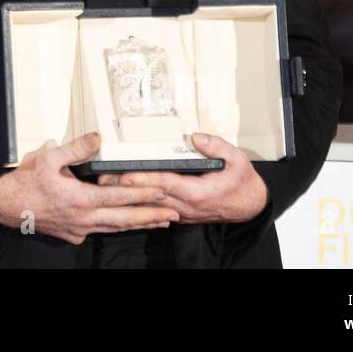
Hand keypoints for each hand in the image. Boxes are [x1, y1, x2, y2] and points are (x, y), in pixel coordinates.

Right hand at [0, 133, 179, 244]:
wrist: (7, 206)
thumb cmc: (26, 182)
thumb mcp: (49, 158)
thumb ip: (76, 148)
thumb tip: (97, 138)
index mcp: (82, 197)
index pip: (121, 195)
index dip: (144, 192)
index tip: (163, 190)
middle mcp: (84, 217)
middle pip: (126, 218)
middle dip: (152, 216)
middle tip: (174, 214)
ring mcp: (80, 228)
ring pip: (116, 228)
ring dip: (139, 224)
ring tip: (159, 222)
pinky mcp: (74, 235)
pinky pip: (100, 231)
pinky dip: (117, 227)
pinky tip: (125, 224)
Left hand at [96, 133, 268, 226]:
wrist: (250, 205)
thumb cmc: (241, 182)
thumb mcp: (236, 159)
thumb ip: (215, 146)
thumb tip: (195, 137)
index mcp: (197, 192)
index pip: (165, 184)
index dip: (143, 180)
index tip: (124, 175)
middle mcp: (186, 205)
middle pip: (150, 196)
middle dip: (125, 188)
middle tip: (102, 179)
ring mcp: (182, 212)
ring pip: (149, 205)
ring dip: (128, 196)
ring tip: (105, 185)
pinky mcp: (180, 214)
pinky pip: (156, 210)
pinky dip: (139, 204)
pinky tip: (123, 198)